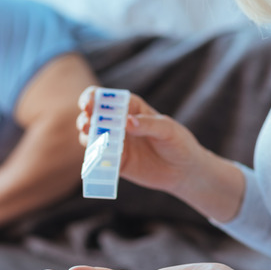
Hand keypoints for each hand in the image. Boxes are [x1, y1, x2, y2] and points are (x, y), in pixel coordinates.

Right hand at [77, 86, 208, 195]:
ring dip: (86, 137)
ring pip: (91, 137)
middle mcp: (119, 124)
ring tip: (90, 140)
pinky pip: (100, 159)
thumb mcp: (168, 130)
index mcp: (130, 108)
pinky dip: (94, 158)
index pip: (105, 98)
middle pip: (93, 117)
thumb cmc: (179, 143)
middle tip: (86, 125)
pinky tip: (97, 159)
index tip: (88, 104)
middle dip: (85, 119)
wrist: (185, 172)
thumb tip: (127, 121)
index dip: (92, 98)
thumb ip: (148, 124)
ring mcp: (116, 144)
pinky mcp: (116, 163)